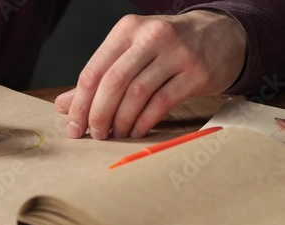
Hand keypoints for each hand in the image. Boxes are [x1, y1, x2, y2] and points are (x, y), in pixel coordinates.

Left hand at [55, 10, 246, 138]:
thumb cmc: (167, 48)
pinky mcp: (197, 73)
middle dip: (98, 115)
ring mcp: (177, 53)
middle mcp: (150, 37)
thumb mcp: (131, 53)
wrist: (221, 35)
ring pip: (137, 93)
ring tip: (116, 134)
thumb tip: (63, 106)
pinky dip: (144, 121)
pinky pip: (162, 103)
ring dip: (121, 120)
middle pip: (113, 82)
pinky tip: (136, 131)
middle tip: (95, 135)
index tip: (73, 127)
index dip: (79, 103)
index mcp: (127, 30)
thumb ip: (98, 79)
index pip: (94, 70)